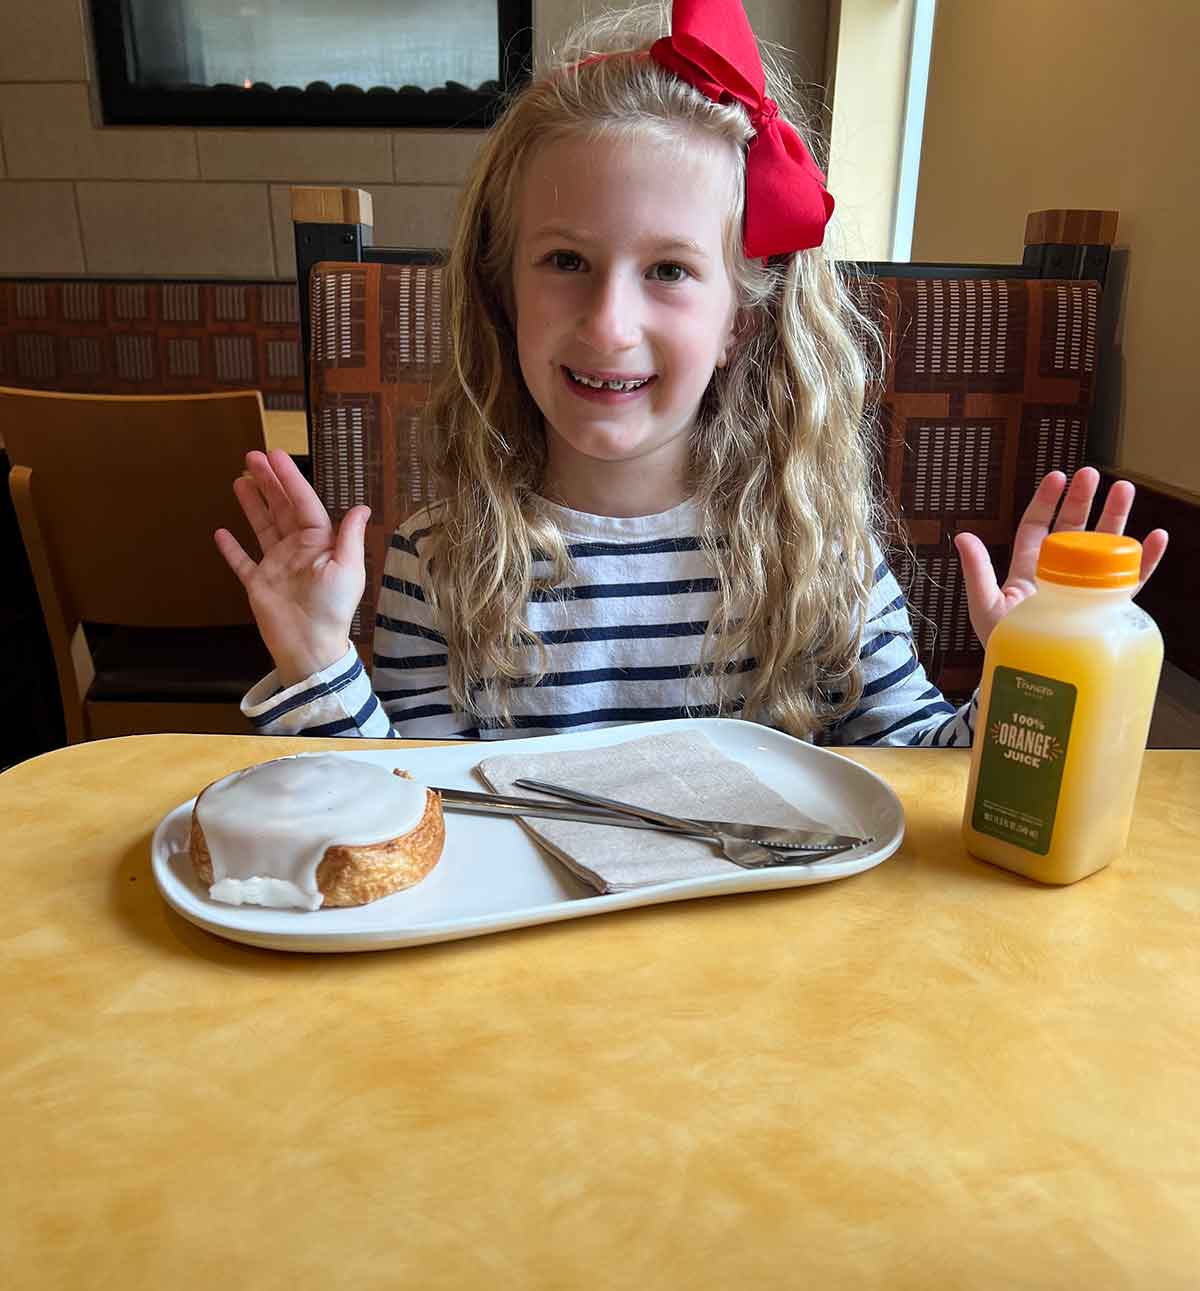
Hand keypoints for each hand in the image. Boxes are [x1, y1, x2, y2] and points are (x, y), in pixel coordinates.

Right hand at [215, 449, 369, 685]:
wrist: (310, 646)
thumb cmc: (333, 609)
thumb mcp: (349, 569)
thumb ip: (350, 537)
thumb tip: (362, 507)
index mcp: (319, 543)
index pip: (302, 502)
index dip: (289, 478)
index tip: (275, 455)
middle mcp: (297, 549)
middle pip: (281, 508)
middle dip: (268, 482)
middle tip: (252, 456)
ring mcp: (277, 565)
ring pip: (262, 527)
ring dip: (252, 504)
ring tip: (240, 480)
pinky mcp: (259, 584)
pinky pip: (242, 562)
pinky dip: (232, 549)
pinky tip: (221, 532)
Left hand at [954, 467, 1168, 648]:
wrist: (1027, 681)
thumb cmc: (1002, 645)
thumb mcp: (985, 607)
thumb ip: (977, 572)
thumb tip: (963, 537)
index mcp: (1029, 570)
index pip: (1037, 528)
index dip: (1046, 502)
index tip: (1057, 477)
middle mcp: (1058, 575)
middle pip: (1074, 530)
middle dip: (1083, 501)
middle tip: (1092, 475)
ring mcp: (1084, 590)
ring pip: (1104, 547)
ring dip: (1116, 519)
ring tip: (1125, 491)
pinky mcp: (1106, 610)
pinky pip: (1130, 581)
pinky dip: (1145, 560)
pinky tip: (1156, 539)